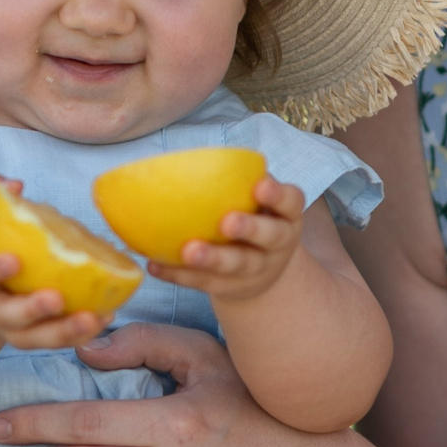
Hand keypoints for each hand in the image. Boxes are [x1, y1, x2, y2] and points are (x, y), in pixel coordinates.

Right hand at [0, 173, 108, 352]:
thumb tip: (15, 185)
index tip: (14, 261)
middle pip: (6, 315)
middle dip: (31, 310)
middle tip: (56, 299)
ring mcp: (7, 328)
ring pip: (33, 338)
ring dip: (63, 331)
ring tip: (92, 318)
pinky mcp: (30, 337)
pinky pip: (54, 340)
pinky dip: (79, 333)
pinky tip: (104, 316)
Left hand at [147, 176, 306, 303]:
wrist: (261, 271)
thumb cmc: (254, 217)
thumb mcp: (259, 202)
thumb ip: (238, 183)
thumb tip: (189, 160)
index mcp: (286, 215)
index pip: (291, 202)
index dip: (277, 194)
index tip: (260, 185)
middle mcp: (278, 243)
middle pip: (270, 237)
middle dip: (249, 228)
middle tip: (227, 222)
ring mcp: (257, 269)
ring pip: (237, 266)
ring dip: (212, 259)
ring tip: (187, 251)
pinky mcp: (231, 287)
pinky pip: (204, 281)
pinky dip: (179, 274)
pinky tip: (156, 265)